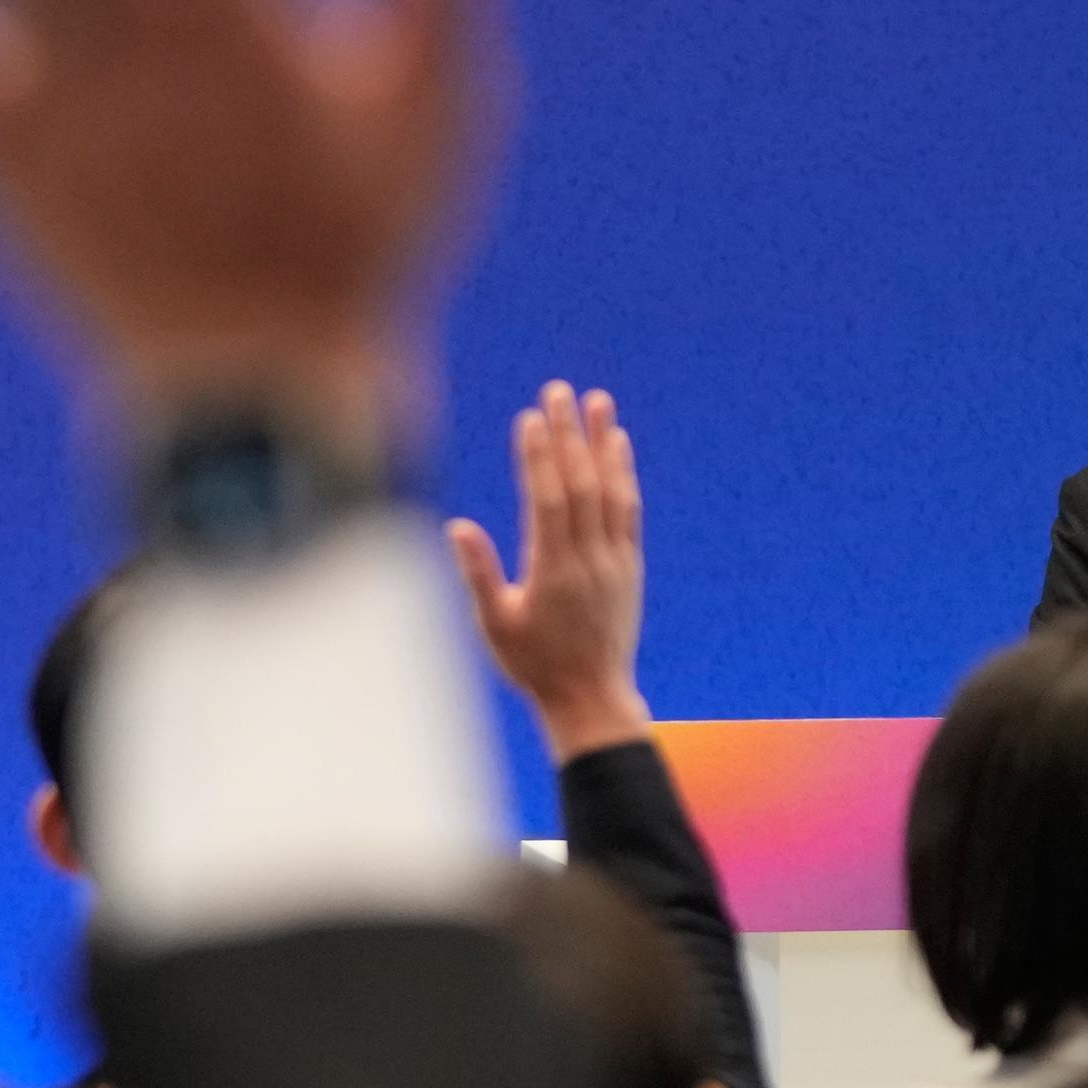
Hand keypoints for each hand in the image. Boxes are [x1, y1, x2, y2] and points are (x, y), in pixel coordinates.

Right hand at [447, 383, 649, 764]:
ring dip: (604, 443)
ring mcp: (614, 561)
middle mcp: (588, 561)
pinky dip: (624, 475)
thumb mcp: (494, 626)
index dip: (540, 458)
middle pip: (581, 486)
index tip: (531, 418)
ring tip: (598, 401)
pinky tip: (618, 445)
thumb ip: (478, 575)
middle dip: (568, 435)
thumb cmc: (533, 665)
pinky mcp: (629, 566)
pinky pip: (629, 511)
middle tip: (558, 390)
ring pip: (611, 491)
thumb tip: (458, 526)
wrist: (591, 697)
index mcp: (552, 572)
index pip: (548, 502)